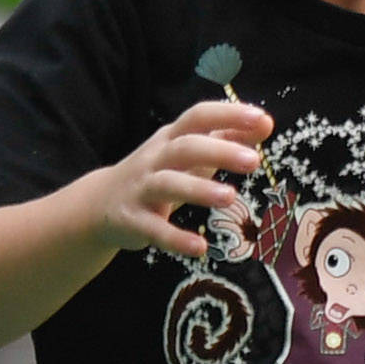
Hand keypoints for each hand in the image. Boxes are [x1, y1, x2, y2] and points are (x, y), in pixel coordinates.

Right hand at [83, 99, 273, 263]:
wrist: (99, 205)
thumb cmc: (157, 174)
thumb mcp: (188, 153)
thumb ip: (225, 139)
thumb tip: (265, 124)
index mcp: (172, 138)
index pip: (199, 116)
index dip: (229, 115)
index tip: (262, 120)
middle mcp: (156, 158)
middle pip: (186, 147)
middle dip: (219, 151)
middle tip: (254, 162)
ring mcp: (142, 188)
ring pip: (169, 184)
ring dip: (199, 190)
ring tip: (230, 198)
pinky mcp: (133, 220)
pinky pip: (155, 230)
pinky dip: (176, 239)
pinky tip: (200, 248)